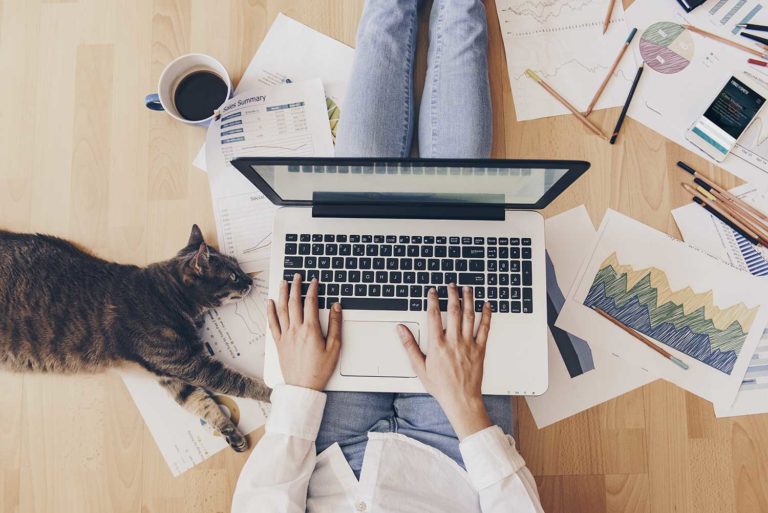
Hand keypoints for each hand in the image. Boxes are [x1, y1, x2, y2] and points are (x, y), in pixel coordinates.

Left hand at [267, 274, 341, 390]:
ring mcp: (285, 336)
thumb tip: (336, 307)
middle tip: (297, 276)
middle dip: (295, 286)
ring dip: (282, 294)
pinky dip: (270, 311)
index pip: (310, 303)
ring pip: (282, 310)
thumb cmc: (320, 370)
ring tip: (283, 283)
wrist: (303, 387)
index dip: (312, 289)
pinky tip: (270, 303)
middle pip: (294, 302)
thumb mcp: (335, 347)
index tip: (314, 281)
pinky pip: (272, 323)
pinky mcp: (279, 343)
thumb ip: (335, 325)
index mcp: (311, 330)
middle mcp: (296, 330)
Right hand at [398, 284, 492, 439]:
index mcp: (437, 345)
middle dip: (452, 295)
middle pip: (453, 311)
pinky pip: (485, 328)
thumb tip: (401, 330)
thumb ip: (410, 346)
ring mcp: (468, 344)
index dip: (433, 301)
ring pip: (469, 316)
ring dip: (468, 300)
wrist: (461, 399)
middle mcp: (453, 341)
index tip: (433, 292)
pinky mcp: (480, 349)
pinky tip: (487, 305)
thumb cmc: (441, 386)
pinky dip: (486, 315)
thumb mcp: (419, 367)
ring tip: (467, 289)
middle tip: (451, 285)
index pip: (434, 316)